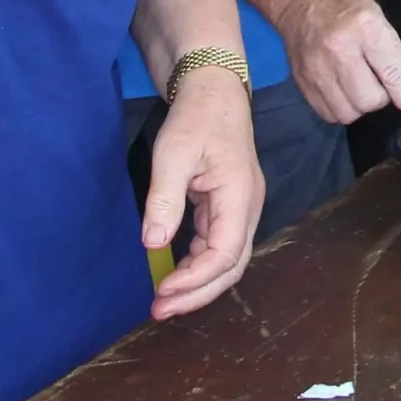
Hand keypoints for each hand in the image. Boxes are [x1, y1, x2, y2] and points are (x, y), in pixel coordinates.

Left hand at [143, 69, 264, 320]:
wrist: (213, 89)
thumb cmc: (195, 117)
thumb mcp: (173, 153)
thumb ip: (164, 199)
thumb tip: (152, 245)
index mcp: (240, 195)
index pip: (225, 252)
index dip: (195, 279)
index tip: (161, 291)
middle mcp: (248, 207)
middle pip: (232, 266)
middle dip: (198, 293)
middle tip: (159, 310)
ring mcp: (240, 208)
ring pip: (227, 259)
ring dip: (198, 283)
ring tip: (164, 300)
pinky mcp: (228, 206)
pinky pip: (218, 246)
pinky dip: (197, 265)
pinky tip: (174, 274)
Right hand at [273, 0, 400, 125]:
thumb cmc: (343, 3)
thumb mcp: (377, 17)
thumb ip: (394, 55)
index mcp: (363, 28)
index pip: (391, 73)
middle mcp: (338, 50)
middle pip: (369, 100)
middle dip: (380, 98)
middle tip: (378, 84)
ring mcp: (316, 68)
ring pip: (348, 113)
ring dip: (359, 106)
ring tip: (359, 88)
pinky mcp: (301, 81)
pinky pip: (328, 113)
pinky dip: (340, 107)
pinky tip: (342, 91)